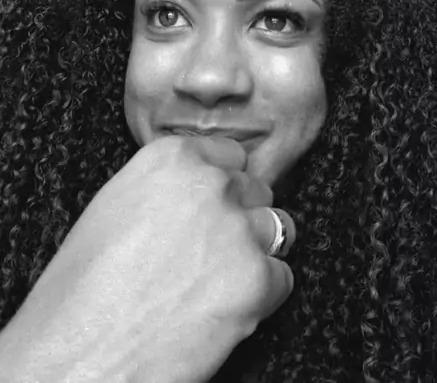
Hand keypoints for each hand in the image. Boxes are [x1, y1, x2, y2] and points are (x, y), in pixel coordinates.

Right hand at [0, 135, 294, 382]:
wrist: (79, 356)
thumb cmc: (82, 292)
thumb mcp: (116, 206)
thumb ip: (166, 186)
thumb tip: (197, 190)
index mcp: (171, 157)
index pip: (229, 154)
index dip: (221, 187)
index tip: (212, 209)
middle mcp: (209, 184)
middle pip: (255, 190)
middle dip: (240, 219)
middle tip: (209, 254)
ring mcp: (237, 229)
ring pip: (278, 228)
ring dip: (256, 253)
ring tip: (217, 283)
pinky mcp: (256, 279)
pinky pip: (282, 277)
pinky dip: (261, 297)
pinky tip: (221, 311)